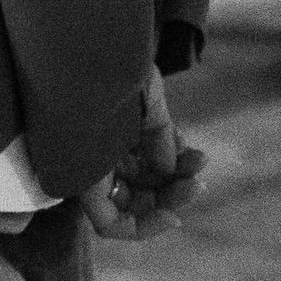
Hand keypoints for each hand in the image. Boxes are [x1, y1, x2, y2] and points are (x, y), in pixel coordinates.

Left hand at [79, 66, 206, 240]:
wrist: (86, 53)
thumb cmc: (116, 68)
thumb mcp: (149, 100)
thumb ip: (160, 136)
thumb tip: (168, 170)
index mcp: (114, 127)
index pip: (145, 160)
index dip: (174, 165)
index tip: (198, 159)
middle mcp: (101, 150)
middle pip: (141, 185)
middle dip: (175, 184)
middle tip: (199, 177)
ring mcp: (91, 169)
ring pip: (131, 205)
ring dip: (167, 202)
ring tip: (194, 183)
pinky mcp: (81, 187)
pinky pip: (109, 223)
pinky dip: (141, 228)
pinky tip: (172, 216)